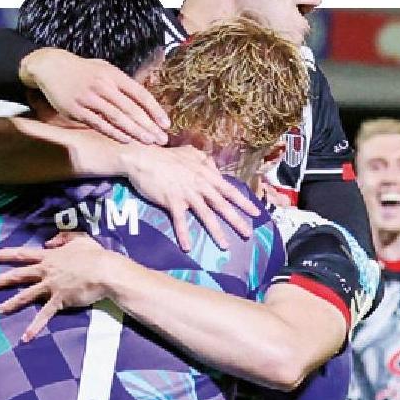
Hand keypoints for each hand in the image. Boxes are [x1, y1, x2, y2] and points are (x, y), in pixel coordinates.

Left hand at [0, 234, 122, 340]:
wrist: (104, 271)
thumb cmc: (95, 255)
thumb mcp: (79, 239)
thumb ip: (63, 238)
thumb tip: (49, 242)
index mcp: (50, 257)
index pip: (24, 254)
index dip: (7, 254)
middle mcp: (46, 271)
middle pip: (19, 275)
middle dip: (2, 279)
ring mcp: (51, 287)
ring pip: (26, 295)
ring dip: (11, 303)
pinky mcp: (59, 301)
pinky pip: (44, 316)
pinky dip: (34, 327)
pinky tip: (25, 338)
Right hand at [19, 49, 169, 146]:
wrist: (51, 67)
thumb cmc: (82, 70)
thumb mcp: (104, 68)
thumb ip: (121, 83)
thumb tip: (141, 99)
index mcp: (113, 75)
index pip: (140, 94)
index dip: (154, 110)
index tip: (166, 124)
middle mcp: (103, 86)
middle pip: (131, 109)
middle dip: (149, 126)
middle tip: (162, 140)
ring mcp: (90, 99)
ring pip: (117, 119)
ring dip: (135, 132)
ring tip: (149, 142)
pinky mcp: (77, 111)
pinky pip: (100, 125)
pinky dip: (114, 133)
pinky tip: (127, 141)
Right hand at [119, 143, 257, 249]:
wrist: (143, 158)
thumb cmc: (166, 157)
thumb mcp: (190, 153)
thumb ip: (205, 161)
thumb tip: (215, 168)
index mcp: (206, 174)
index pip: (229, 190)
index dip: (244, 202)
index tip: (256, 213)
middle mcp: (200, 185)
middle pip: (222, 205)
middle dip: (236, 220)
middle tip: (248, 234)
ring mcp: (186, 193)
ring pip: (205, 215)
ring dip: (216, 231)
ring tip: (225, 246)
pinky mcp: (172, 200)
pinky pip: (180, 220)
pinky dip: (184, 234)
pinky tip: (187, 247)